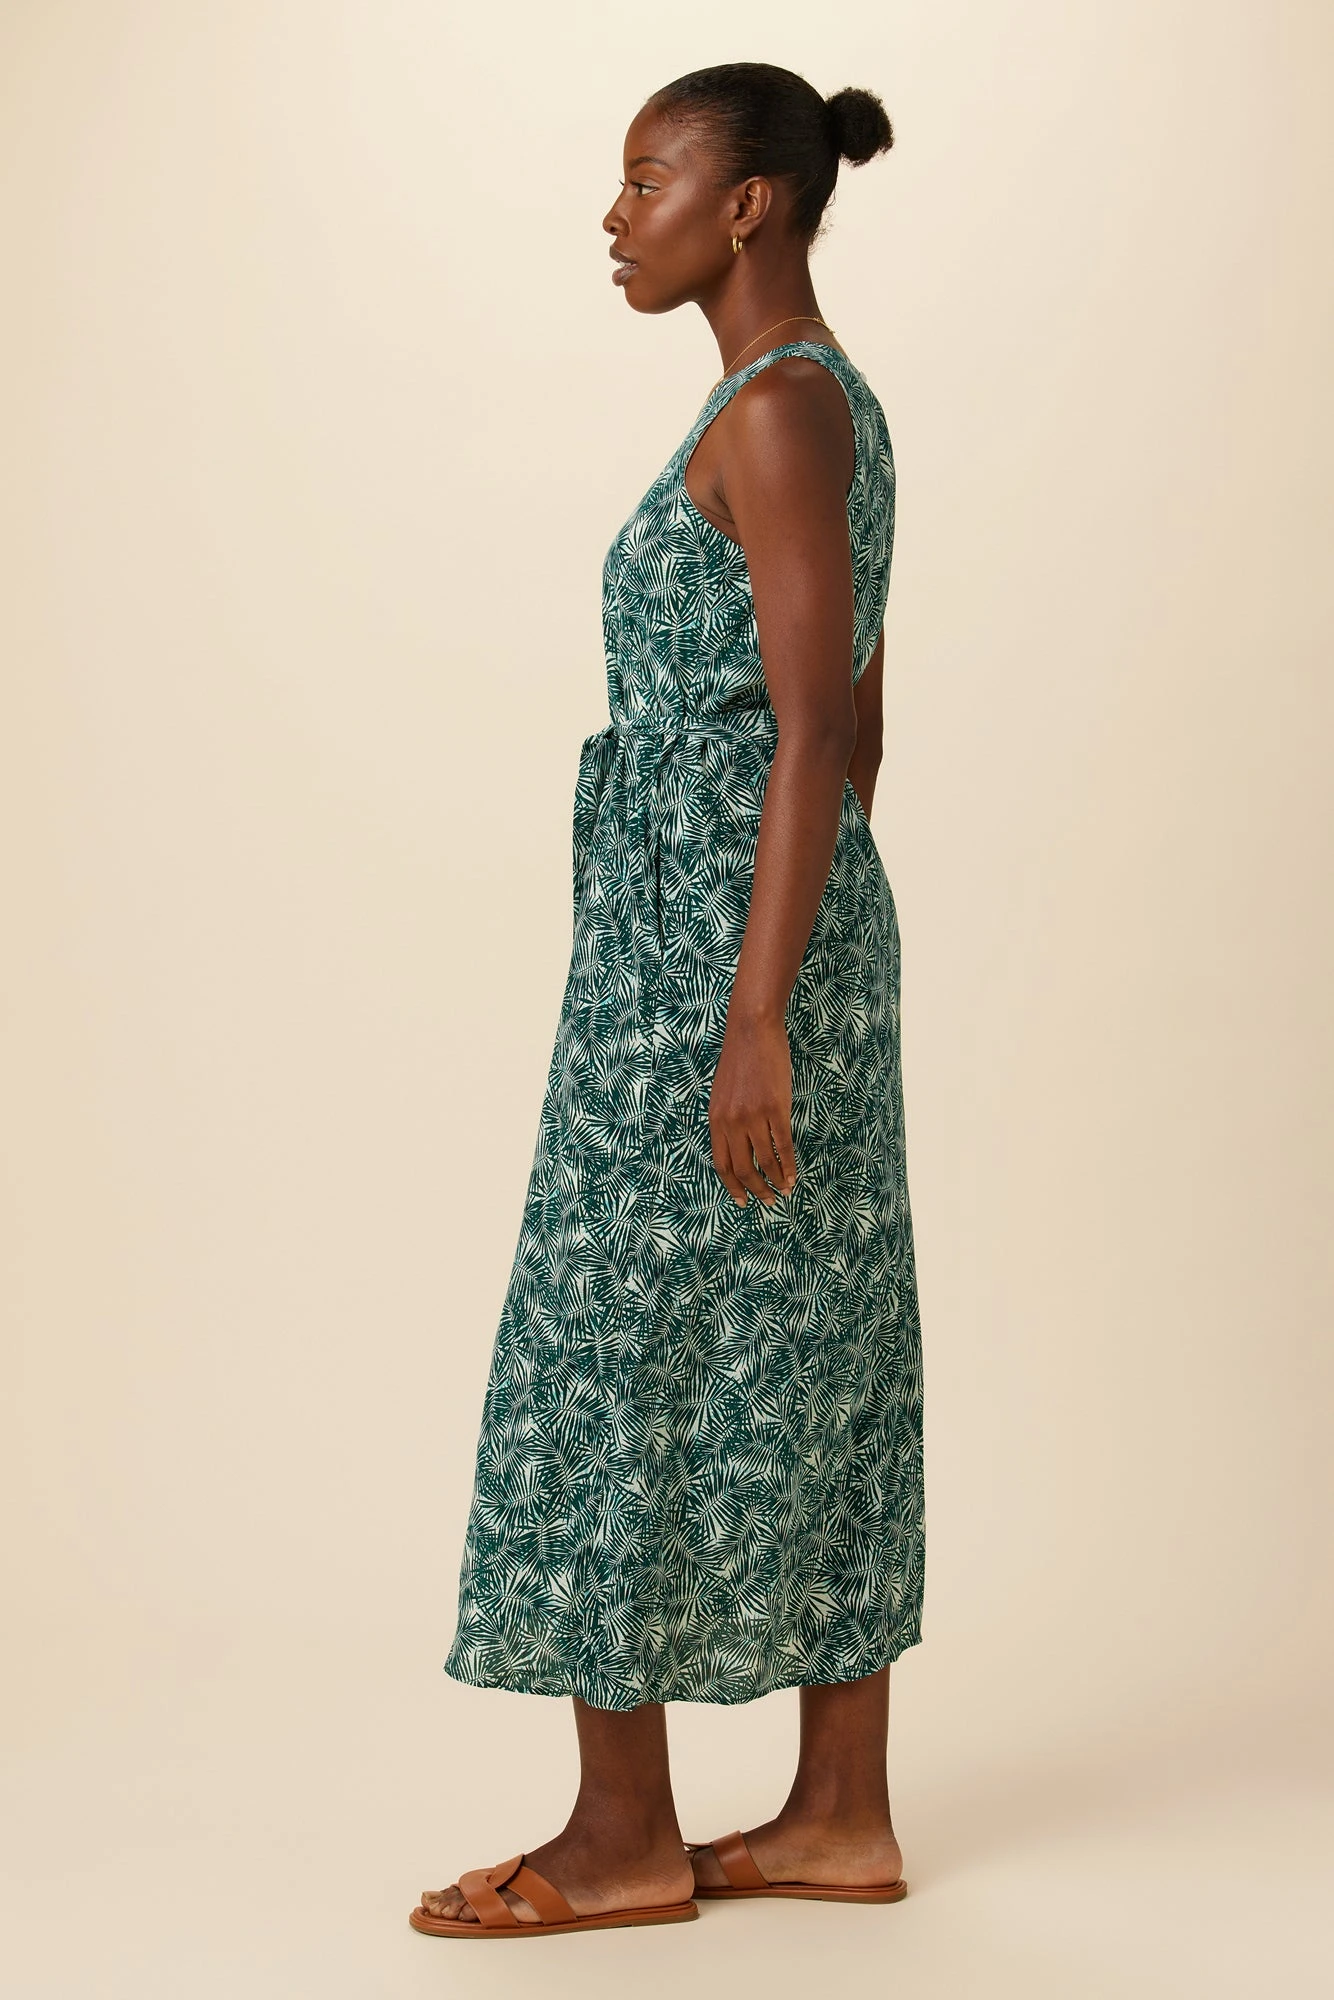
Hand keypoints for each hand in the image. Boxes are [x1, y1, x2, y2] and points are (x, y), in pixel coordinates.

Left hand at [708, 1007, 796, 1207]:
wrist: (752, 1030)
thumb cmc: (739, 1059)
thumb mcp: (722, 1093)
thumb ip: (727, 1120)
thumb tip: (738, 1146)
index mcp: (716, 1119)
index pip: (722, 1163)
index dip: (733, 1186)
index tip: (743, 1201)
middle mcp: (731, 1121)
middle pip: (742, 1168)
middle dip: (756, 1190)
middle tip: (768, 1201)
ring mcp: (754, 1115)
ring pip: (765, 1161)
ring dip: (775, 1181)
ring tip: (784, 1190)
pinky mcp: (776, 1108)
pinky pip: (783, 1145)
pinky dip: (789, 1164)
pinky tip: (793, 1174)